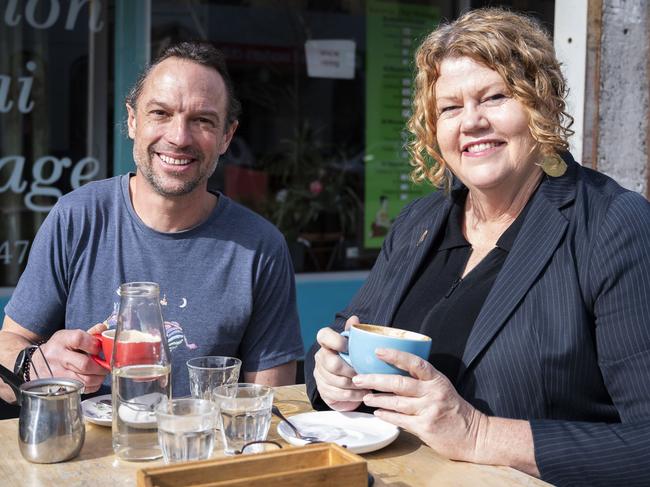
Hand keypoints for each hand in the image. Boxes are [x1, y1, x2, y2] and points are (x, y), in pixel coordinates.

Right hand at [30, 324, 108, 392]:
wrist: (38, 362)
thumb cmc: (60, 348)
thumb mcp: (70, 336)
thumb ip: (90, 333)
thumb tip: (103, 328)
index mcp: (61, 340)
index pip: (79, 339)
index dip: (93, 344)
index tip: (98, 349)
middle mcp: (56, 357)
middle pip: (84, 364)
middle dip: (100, 367)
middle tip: (106, 366)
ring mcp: (56, 373)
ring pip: (84, 380)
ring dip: (98, 378)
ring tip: (101, 374)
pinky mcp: (58, 387)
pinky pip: (81, 390)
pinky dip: (92, 386)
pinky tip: (93, 380)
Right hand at [313, 315, 369, 410]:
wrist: (347, 385)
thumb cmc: (353, 361)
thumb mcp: (356, 346)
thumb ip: (354, 333)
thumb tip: (354, 319)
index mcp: (327, 344)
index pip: (323, 335)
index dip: (335, 340)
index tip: (348, 347)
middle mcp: (320, 358)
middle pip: (332, 364)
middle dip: (350, 370)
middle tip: (364, 373)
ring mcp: (320, 375)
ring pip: (337, 381)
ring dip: (355, 384)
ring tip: (368, 385)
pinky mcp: (323, 391)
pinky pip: (339, 394)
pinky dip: (354, 395)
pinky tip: (363, 393)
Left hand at [352, 348, 487, 462]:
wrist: (474, 435)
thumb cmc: (453, 408)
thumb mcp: (442, 387)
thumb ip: (421, 380)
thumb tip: (392, 371)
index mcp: (436, 379)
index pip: (414, 363)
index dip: (395, 355)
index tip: (377, 351)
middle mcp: (433, 393)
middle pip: (399, 383)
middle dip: (375, 380)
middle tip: (358, 378)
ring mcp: (429, 410)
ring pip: (396, 402)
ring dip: (377, 400)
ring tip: (365, 397)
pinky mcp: (425, 428)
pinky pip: (400, 420)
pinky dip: (387, 415)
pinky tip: (377, 413)